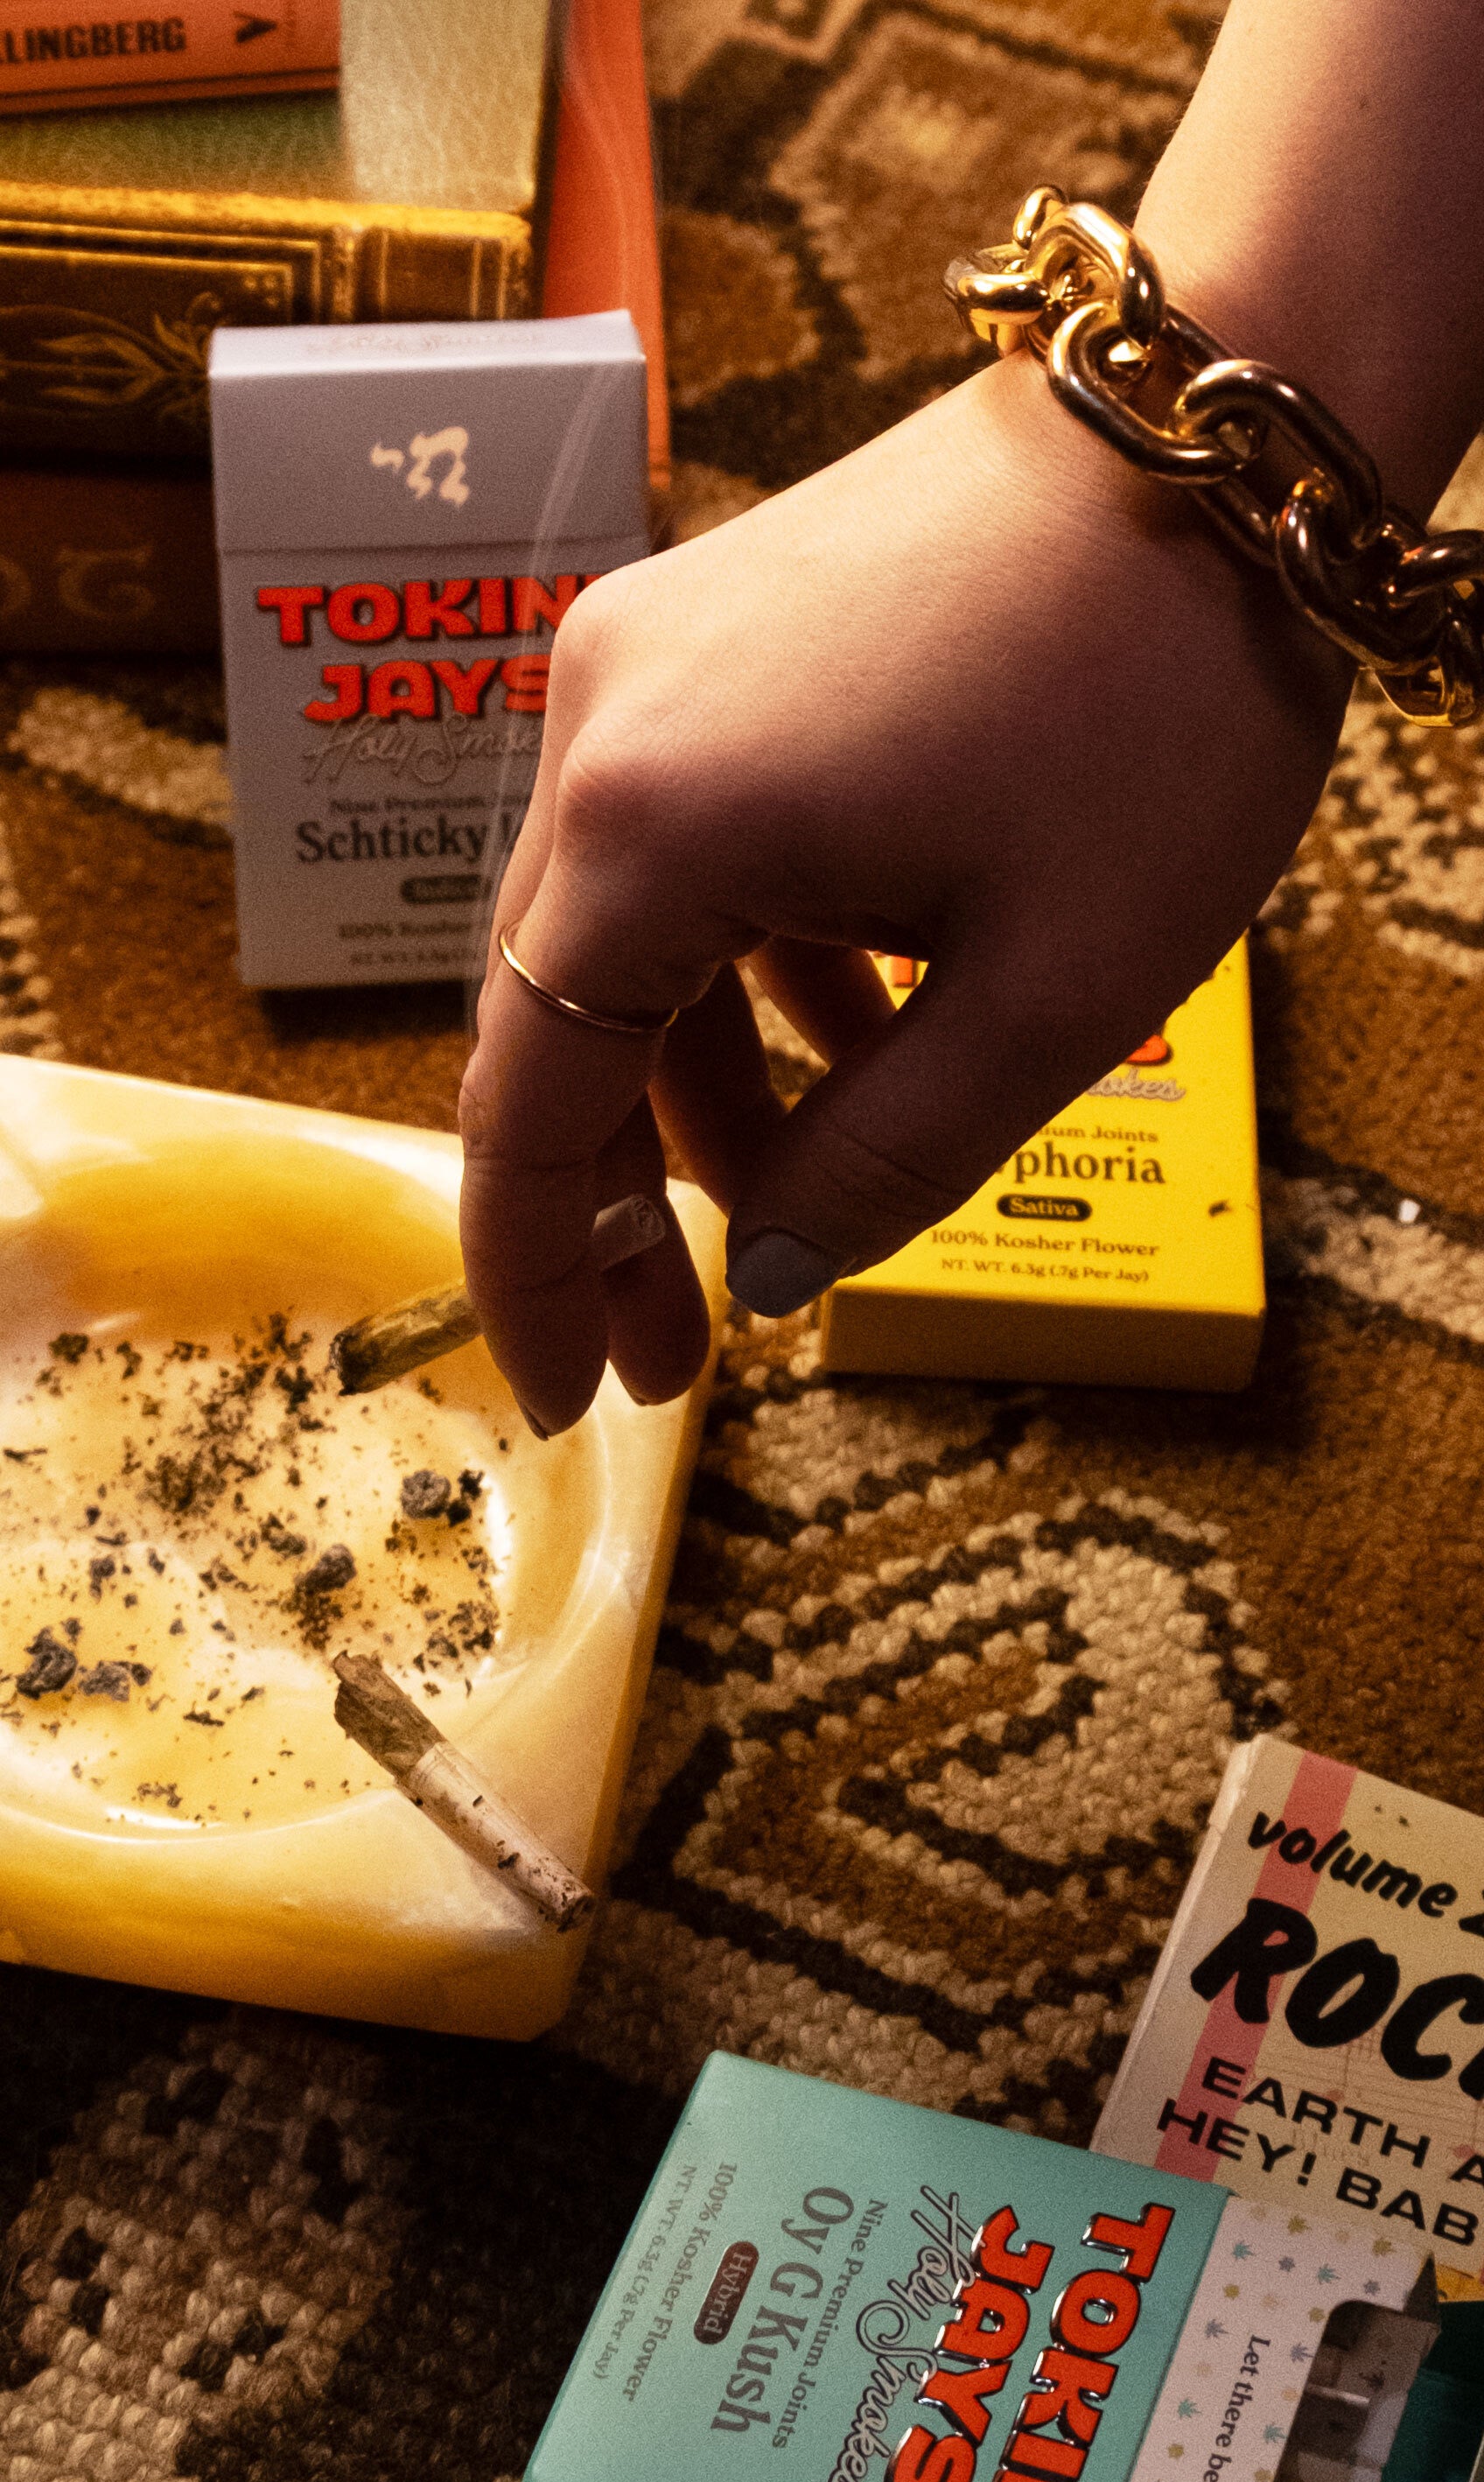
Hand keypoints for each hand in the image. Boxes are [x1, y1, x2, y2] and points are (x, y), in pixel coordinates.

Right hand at [458, 347, 1350, 1434]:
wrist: (1211, 439)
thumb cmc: (1157, 704)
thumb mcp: (1052, 991)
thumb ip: (888, 1161)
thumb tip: (771, 1269)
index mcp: (654, 823)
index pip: (530, 1100)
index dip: (538, 1268)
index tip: (572, 1397)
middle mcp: (601, 730)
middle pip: (551, 1022)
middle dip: (615, 1203)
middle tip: (679, 1349)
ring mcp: (641, 665)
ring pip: (617, 942)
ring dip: (692, 1088)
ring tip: (793, 1195)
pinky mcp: (702, 639)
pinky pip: (677, 851)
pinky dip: (738, 971)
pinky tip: (847, 1028)